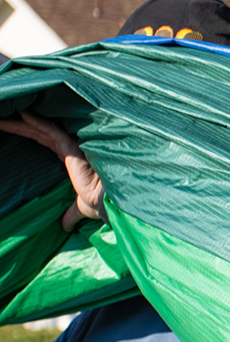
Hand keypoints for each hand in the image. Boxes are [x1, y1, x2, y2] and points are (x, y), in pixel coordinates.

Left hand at [0, 111, 103, 229]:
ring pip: (41, 129)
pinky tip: (24, 114)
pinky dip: (38, 122)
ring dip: (20, 123)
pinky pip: (51, 130)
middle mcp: (68, 149)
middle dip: (18, 126)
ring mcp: (70, 147)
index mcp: (69, 159)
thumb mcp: (78, 209)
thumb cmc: (98, 203)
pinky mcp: (71, 147)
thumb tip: (65, 227)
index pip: (43, 140)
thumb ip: (69, 214)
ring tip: (1, 117)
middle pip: (37, 132)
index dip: (25, 133)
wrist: (106, 202)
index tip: (7, 129)